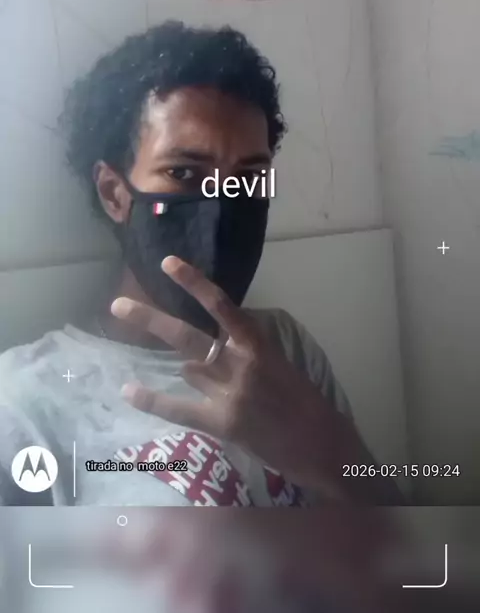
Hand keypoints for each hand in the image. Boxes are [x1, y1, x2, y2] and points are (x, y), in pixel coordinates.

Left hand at [111, 256, 352, 498]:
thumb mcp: (279, 362)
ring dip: (187, 371)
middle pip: (186, 336)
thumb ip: (243, 351)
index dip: (193, 282)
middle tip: (118, 306)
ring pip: (187, 369)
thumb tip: (201, 351)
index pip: (221, 304)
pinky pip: (180, 408)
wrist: (323, 444)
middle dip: (150, 319)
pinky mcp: (224, 423)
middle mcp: (241, 363)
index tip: (168, 263)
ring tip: (197, 381)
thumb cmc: (304, 400)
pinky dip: (153, 400)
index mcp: (259, 343)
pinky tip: (130, 390)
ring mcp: (230, 394)